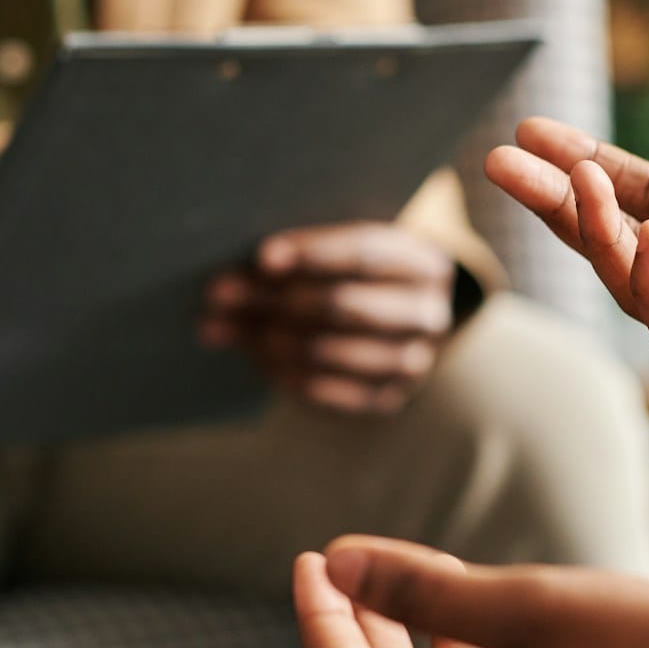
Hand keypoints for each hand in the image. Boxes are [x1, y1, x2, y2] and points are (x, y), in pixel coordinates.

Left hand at [204, 223, 455, 413]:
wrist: (397, 321)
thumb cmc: (358, 273)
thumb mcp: (349, 249)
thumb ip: (306, 251)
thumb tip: (236, 272)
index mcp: (424, 262)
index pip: (367, 252)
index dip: (313, 253)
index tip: (262, 257)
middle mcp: (428, 314)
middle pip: (344, 304)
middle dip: (275, 298)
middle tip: (220, 293)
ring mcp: (412, 363)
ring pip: (329, 350)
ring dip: (266, 338)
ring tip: (220, 326)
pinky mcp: (386, 398)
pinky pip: (325, 391)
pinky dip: (280, 372)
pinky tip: (249, 354)